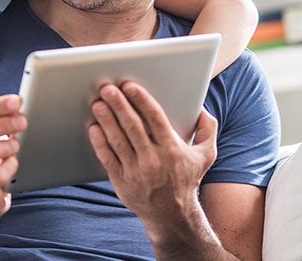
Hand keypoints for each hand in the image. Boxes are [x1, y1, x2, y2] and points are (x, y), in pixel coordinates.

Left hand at [88, 82, 216, 225]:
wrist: (172, 216)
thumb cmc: (186, 179)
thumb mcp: (205, 156)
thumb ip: (207, 130)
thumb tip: (201, 108)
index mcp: (172, 149)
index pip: (155, 118)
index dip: (142, 100)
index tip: (129, 86)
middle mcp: (154, 159)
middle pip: (133, 126)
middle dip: (119, 105)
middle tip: (107, 88)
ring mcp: (136, 171)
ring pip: (118, 141)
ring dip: (106, 120)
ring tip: (98, 104)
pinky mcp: (121, 181)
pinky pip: (108, 159)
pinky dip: (99, 143)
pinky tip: (93, 128)